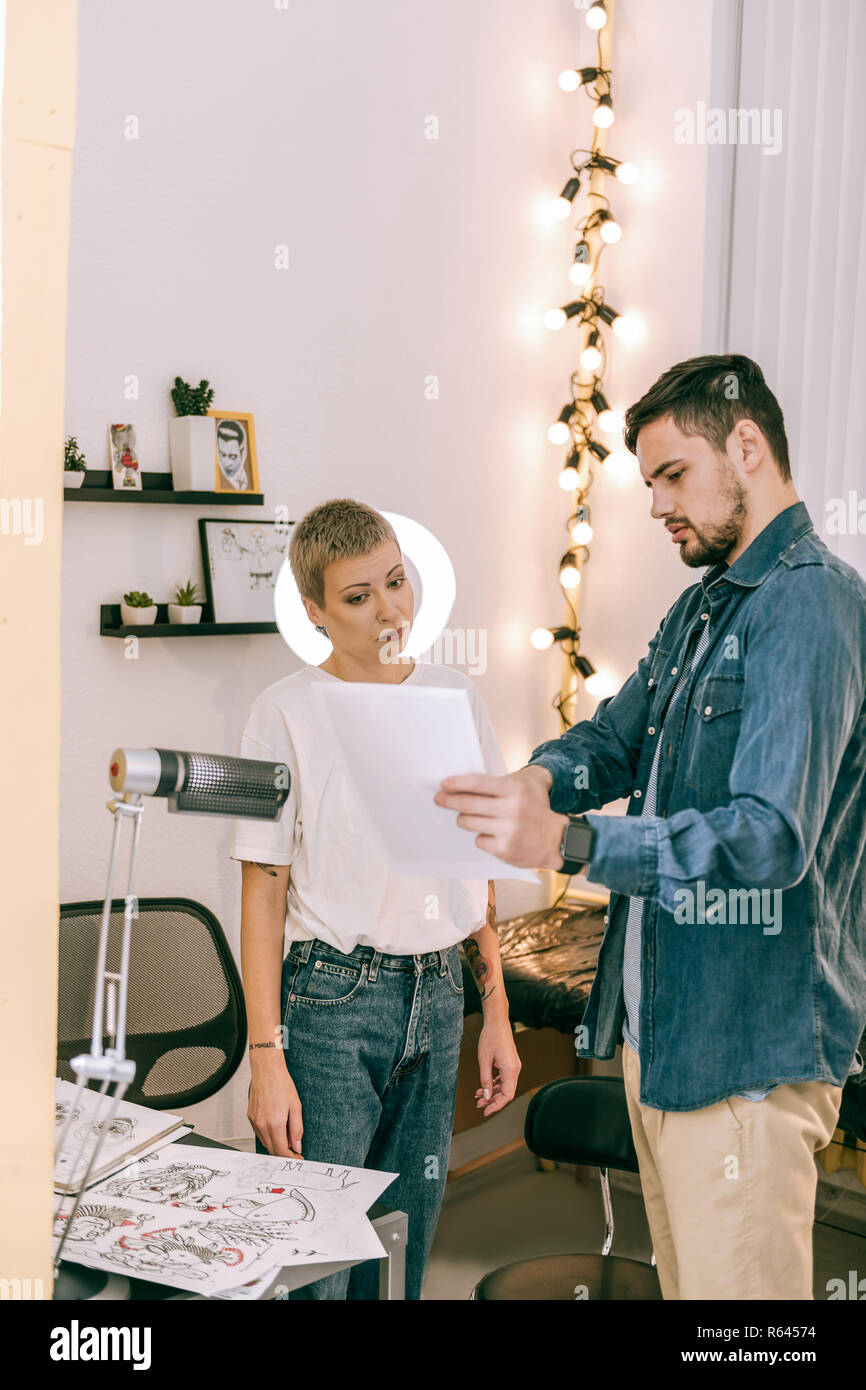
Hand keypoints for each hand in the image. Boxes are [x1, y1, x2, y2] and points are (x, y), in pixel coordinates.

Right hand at [248, 1055, 303, 1156]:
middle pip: (272, 1150)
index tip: (297, 1157)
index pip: (281, 1151)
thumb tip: (297, 1145)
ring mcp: (255, 1122)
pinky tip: (276, 1129)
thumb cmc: (281, 1084)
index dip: (290, 1157)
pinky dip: (268, 1136)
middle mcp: (262, 1125)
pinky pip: (260, 1134)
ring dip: (276, 1145)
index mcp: (275, 1123)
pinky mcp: (250, 1118)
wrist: (266, 1071)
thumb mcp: (296, 1106)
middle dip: (284, 1154)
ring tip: (287, 1138)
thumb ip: (297, 1129)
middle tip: (294, 1151)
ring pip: (265, 1143)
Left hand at [434, 766, 568, 870]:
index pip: (478, 783)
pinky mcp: (505, 850)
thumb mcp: (522, 788)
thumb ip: (497, 785)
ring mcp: (508, 831)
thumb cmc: (535, 809)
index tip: (443, 784)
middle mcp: (512, 809)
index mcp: (515, 790)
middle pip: (469, 804)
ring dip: (464, 819)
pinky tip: (492, 834)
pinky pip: (479, 840)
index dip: (457, 783)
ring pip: (469, 823)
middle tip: (439, 799)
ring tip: (467, 817)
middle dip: (449, 800)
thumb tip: (463, 786)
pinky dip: (482, 837)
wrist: (557, 839)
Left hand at [475, 1015, 521, 1116]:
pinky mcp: (510, 1062)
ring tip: (478, 1096)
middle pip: (506, 1092)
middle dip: (492, 1100)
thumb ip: (485, 1080)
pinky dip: (495, 1084)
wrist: (497, 1021)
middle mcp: (515, 1069)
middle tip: (478, 1105)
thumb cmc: (490, 1038)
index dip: (496, 1106)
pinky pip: (505, 1078)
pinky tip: (484, 1086)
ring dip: (492, 1092)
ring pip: (505, 1086)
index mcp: (510, 1070)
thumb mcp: (483, 1060)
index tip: (485, 1111)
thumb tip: (485, 1097)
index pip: (507, 1096)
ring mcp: (514, 1066)